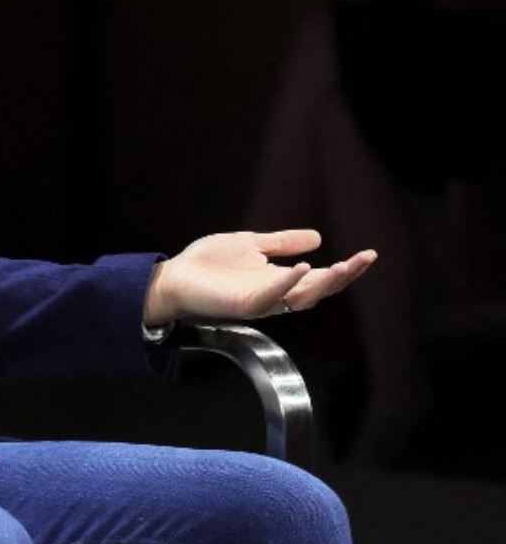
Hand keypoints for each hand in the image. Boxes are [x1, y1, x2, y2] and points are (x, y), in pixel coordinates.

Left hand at [144, 228, 377, 326]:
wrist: (175, 275)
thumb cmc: (209, 263)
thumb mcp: (252, 244)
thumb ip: (282, 242)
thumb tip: (318, 238)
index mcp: (280, 280)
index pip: (321, 277)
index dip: (346, 269)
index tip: (369, 254)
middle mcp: (276, 295)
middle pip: (319, 290)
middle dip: (344, 276)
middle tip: (365, 259)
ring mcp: (261, 302)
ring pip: (301, 298)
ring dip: (323, 282)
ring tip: (342, 265)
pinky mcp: (244, 305)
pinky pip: (270, 297)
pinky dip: (287, 283)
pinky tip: (301, 269)